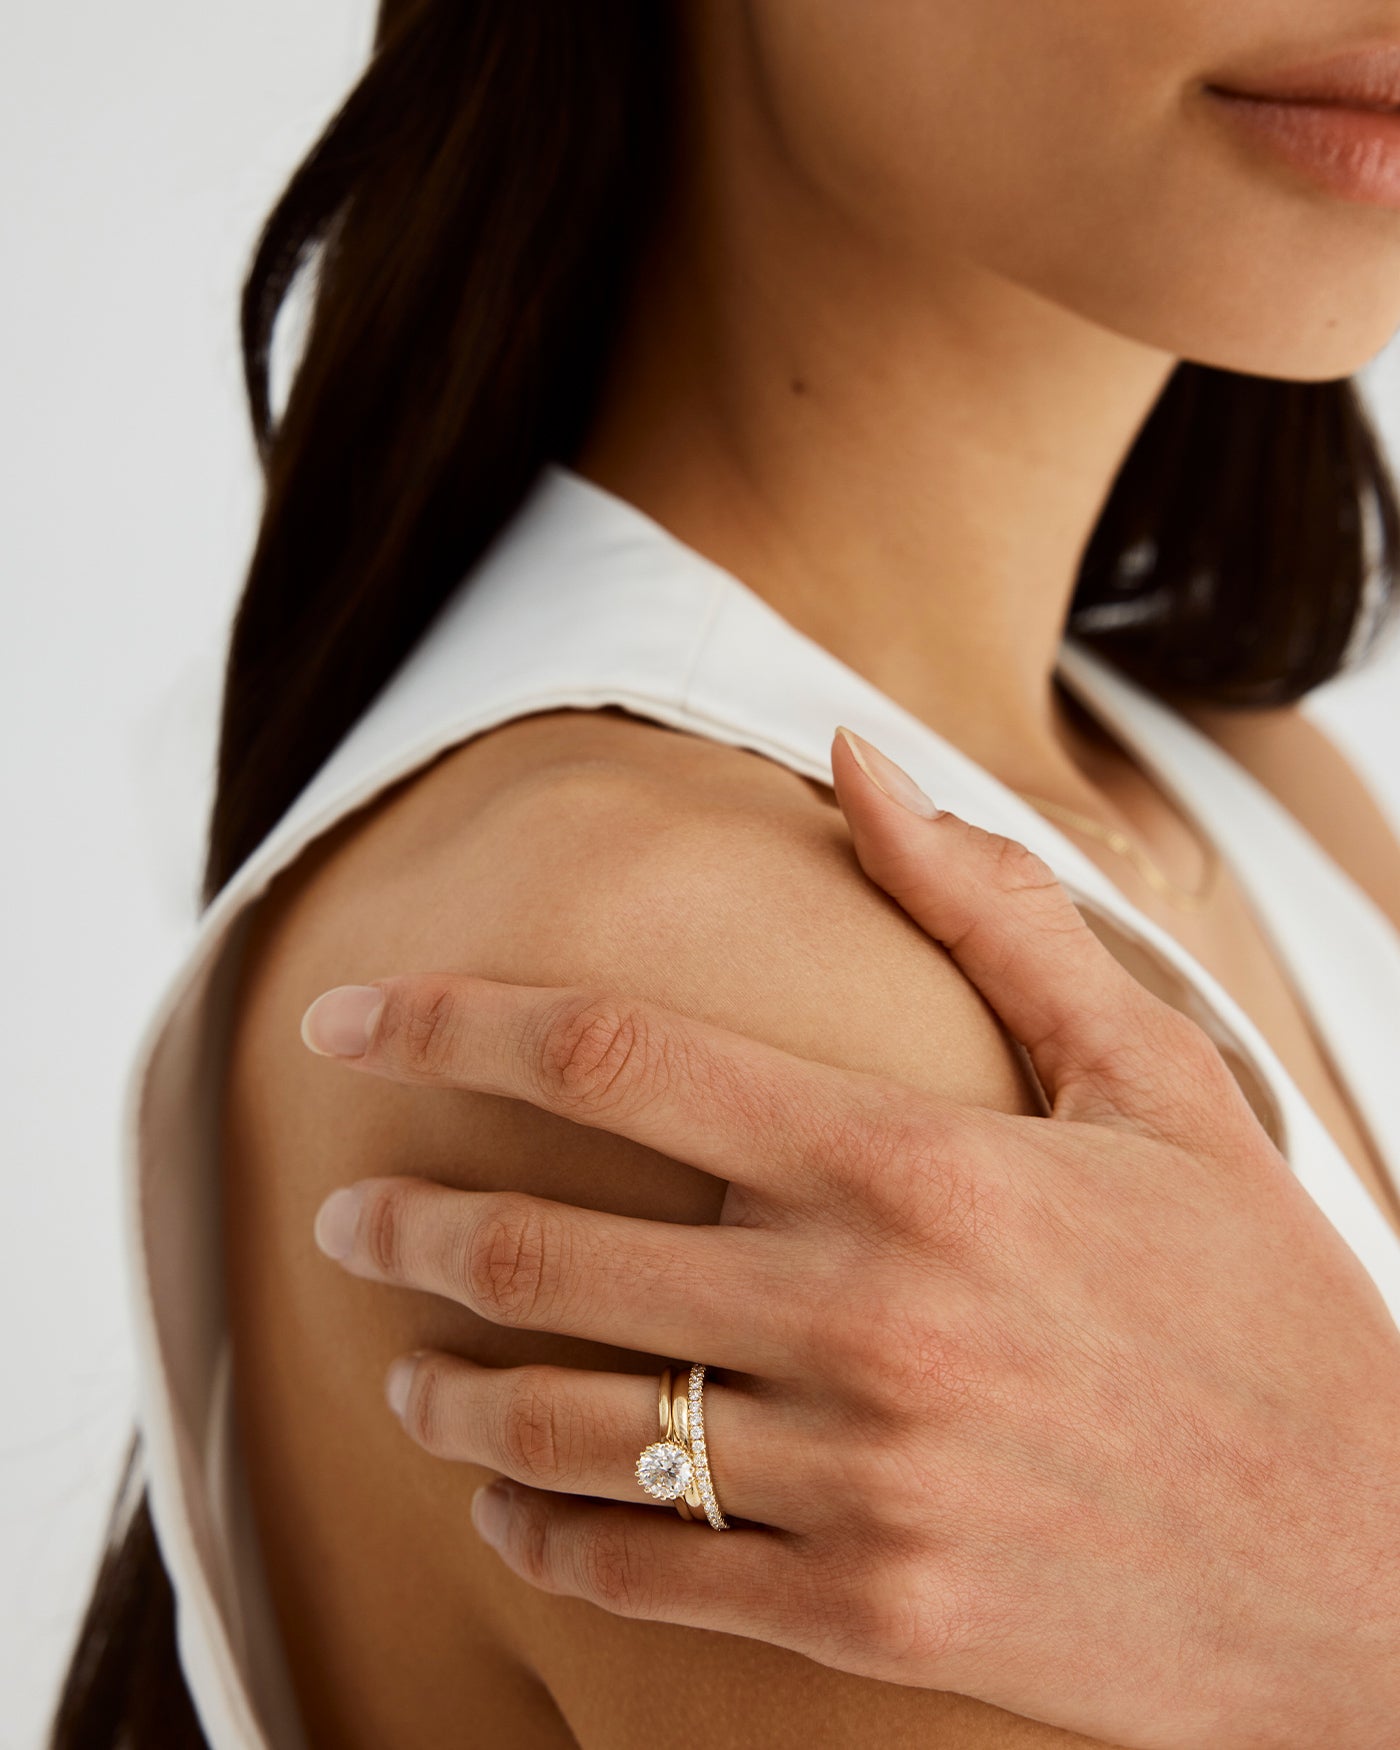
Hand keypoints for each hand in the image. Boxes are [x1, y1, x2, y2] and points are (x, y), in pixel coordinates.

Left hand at [299, 726, 1399, 1749]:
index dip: (453, 1019)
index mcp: (916, 1160)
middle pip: (544, 1243)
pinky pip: (647, 1577)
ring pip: (569, 1425)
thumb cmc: (1264, 1303)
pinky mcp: (873, 1610)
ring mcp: (861, 1477)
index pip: (615, 1053)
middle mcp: (865, 1312)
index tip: (348, 1018)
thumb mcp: (1155, 1082)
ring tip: (396, 1366)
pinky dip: (542, 1540)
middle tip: (342, 1205)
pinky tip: (504, 1509)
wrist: (1380, 1569)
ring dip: (445, 1390)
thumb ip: (991, 912)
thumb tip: (852, 756)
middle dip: (404, 1217)